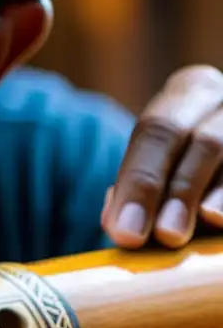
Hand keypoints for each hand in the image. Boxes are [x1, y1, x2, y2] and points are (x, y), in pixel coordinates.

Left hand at [102, 65, 222, 248]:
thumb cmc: (185, 161)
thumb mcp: (158, 159)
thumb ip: (135, 187)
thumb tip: (118, 221)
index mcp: (190, 92)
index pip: (156, 132)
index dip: (141, 181)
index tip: (126, 231)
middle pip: (206, 142)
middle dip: (182, 191)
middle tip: (166, 235)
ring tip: (208, 223)